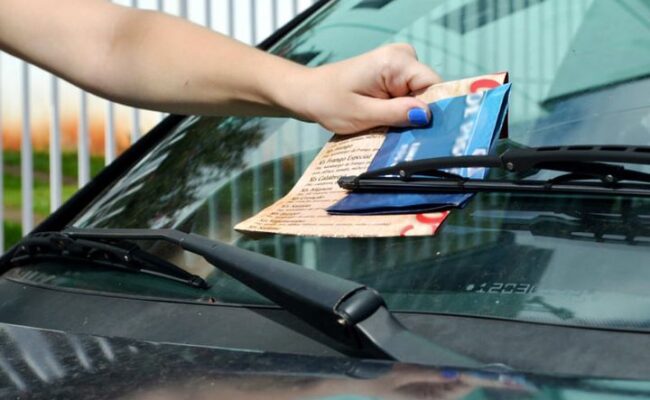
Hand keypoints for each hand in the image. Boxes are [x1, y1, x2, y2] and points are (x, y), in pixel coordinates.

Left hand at [286, 44, 441, 133]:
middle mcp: (402, 57)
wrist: (308, 93)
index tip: (431, 136)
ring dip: (410, 117)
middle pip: (429, 92)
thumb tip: (427, 116)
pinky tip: (390, 125)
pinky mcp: (394, 75)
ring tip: (394, 132)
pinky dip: (402, 113)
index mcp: (396, 61)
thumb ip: (396, 114)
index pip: (434, 86)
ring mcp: (399, 64)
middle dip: (420, 117)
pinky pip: (409, 96)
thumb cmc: (327, 102)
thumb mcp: (362, 114)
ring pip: (420, 97)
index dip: (435, 112)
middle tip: (407, 140)